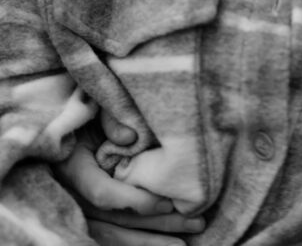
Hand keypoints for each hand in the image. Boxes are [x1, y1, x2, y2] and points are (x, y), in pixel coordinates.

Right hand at [54, 116, 205, 244]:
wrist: (67, 126)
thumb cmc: (86, 114)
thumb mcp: (95, 108)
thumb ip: (111, 120)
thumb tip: (130, 136)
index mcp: (73, 168)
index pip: (102, 193)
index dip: (133, 201)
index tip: (165, 202)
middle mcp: (73, 196)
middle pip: (114, 220)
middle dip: (155, 224)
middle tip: (194, 221)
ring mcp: (79, 210)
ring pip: (112, 235)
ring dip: (150, 240)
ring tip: (184, 244)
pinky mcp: (88, 217)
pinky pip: (110, 236)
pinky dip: (136, 242)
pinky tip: (165, 243)